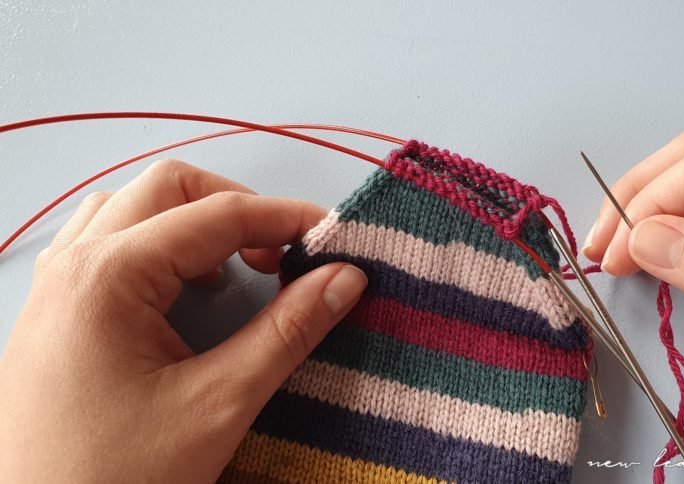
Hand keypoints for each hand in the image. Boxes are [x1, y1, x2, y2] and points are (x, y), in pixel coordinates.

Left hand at [0, 160, 367, 482]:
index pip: (217, 215)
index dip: (285, 218)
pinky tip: (183, 287)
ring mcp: (56, 286)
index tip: (333, 237)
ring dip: (194, 222)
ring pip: (133, 208)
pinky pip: (107, 243)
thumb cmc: (114, 478)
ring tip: (236, 268)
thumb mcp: (217, 405)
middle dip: (238, 208)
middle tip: (285, 253)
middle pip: (169, 189)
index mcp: (108, 276)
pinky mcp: (56, 313)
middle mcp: (74, 265)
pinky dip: (159, 245)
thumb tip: (342, 279)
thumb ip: (287, 332)